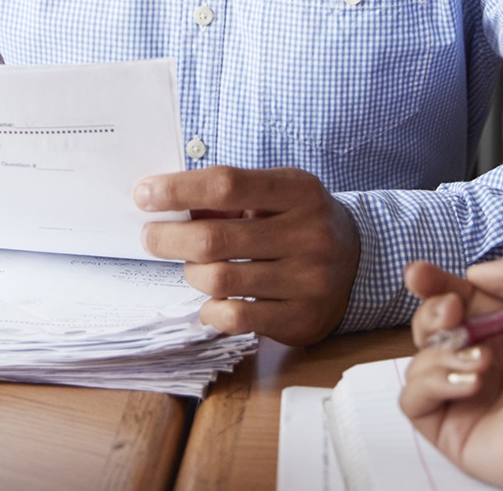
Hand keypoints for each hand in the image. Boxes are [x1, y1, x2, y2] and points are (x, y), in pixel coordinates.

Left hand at [136, 166, 359, 344]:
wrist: (358, 262)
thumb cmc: (299, 221)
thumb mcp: (275, 194)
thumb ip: (228, 197)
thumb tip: (165, 203)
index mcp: (299, 190)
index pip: (227, 184)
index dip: (178, 189)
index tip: (144, 194)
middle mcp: (309, 234)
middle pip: (215, 238)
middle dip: (168, 237)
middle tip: (151, 236)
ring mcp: (308, 279)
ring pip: (219, 279)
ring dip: (191, 273)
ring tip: (192, 266)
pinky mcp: (301, 318)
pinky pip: (235, 317)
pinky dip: (211, 309)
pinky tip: (212, 299)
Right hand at [397, 258, 502, 490]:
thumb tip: (470, 277)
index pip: (457, 304)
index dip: (435, 287)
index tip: (418, 276)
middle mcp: (487, 364)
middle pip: (431, 329)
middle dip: (433, 314)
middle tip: (453, 315)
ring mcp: (468, 399)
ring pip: (420, 361)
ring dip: (444, 353)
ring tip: (484, 361)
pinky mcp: (452, 431)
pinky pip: (413, 398)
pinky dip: (433, 383)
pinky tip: (471, 386)